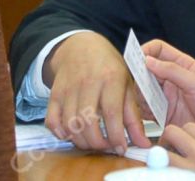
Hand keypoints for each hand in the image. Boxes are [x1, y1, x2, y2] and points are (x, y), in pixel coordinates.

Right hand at [44, 32, 149, 152]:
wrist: (82, 46)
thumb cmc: (109, 67)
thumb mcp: (127, 85)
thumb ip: (134, 116)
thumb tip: (142, 142)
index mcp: (111, 78)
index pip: (112, 112)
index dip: (116, 136)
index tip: (121, 148)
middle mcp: (89, 82)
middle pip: (88, 122)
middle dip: (98, 143)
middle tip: (107, 147)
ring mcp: (69, 88)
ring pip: (70, 124)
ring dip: (81, 141)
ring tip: (93, 142)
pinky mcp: (54, 93)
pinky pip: (52, 120)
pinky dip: (60, 132)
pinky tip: (72, 134)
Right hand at [142, 40, 194, 141]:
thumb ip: (174, 71)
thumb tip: (149, 60)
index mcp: (183, 65)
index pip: (159, 49)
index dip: (146, 51)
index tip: (136, 60)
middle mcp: (171, 78)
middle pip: (146, 69)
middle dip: (139, 76)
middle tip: (140, 87)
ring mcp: (165, 95)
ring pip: (142, 89)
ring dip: (139, 95)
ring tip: (147, 104)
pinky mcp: (160, 112)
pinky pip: (143, 108)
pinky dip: (139, 110)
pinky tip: (146, 115)